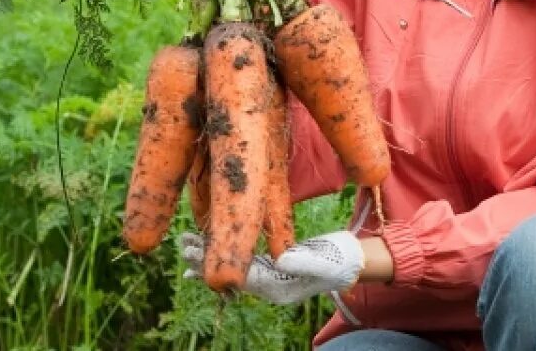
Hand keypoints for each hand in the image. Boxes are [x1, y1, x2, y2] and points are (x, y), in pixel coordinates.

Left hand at [178, 230, 363, 304]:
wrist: (354, 262)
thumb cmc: (341, 260)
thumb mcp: (323, 260)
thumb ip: (301, 259)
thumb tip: (279, 259)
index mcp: (280, 288)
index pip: (241, 276)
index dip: (216, 264)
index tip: (194, 252)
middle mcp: (272, 287)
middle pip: (233, 275)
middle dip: (207, 261)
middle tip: (182, 247)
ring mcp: (273, 279)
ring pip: (236, 269)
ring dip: (213, 258)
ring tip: (188, 248)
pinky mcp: (275, 268)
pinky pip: (245, 264)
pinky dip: (227, 255)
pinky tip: (213, 248)